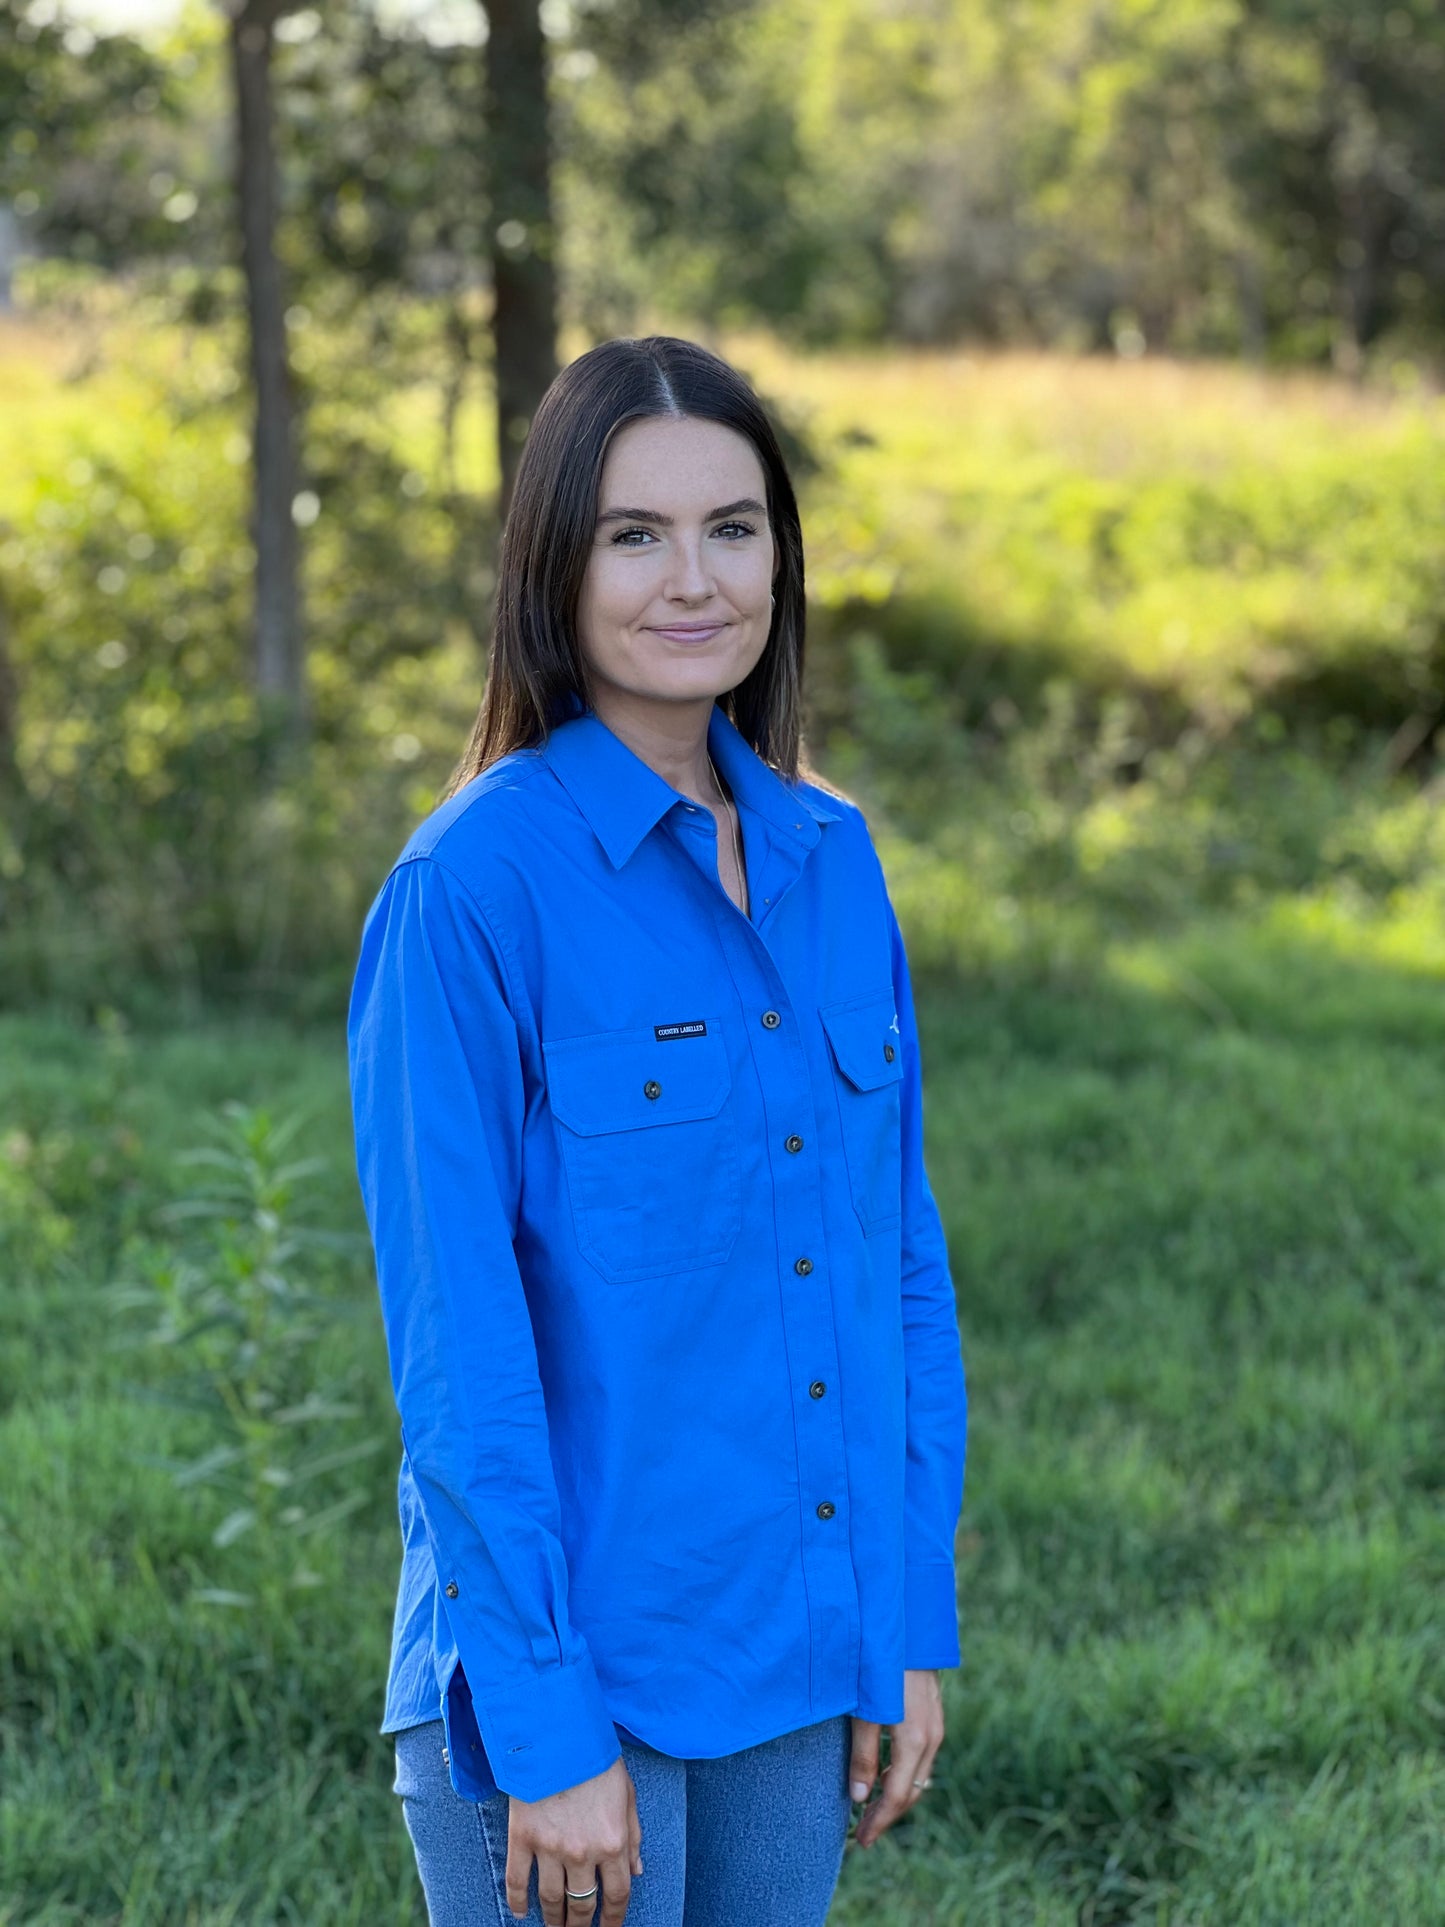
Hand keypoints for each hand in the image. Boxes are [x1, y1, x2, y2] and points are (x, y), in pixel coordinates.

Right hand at [505, 1754, 642, 1924]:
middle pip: (582, 1905)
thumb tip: (636, 1870)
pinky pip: (517, 1880)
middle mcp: (583, 1853)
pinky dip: (517, 1901)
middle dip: (581, 1926)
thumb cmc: (596, 1760)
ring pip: (551, 1900)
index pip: (616, 1895)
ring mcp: (550, 1848)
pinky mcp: (523, 1837)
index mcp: (613, 1842)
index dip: (614, 1919)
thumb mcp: (627, 1794)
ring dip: (553, 1920)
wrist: (559, 1734)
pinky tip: (520, 1912)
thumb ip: (633, 1835)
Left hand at [848, 1668, 943, 1849]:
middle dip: (887, 1814)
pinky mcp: (933, 1713)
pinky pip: (921, 1756)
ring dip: (896, 1794)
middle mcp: (932, 1738)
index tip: (861, 1841)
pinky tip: (885, 1772)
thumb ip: (864, 1755)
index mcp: (915, 1741)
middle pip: (912, 1791)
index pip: (897, 1797)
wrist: (908, 1626)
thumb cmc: (880, 1666)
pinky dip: (903, 1773)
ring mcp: (936, 1725)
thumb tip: (860, 1798)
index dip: (879, 1822)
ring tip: (870, 1807)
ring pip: (918, 1775)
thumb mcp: (865, 1712)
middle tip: (862, 1832)